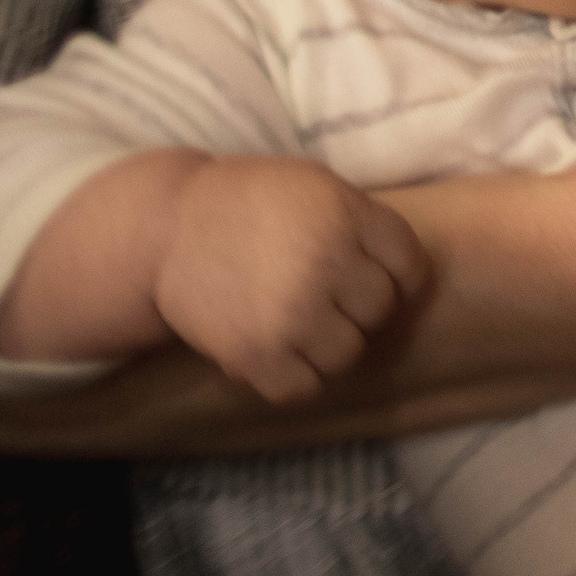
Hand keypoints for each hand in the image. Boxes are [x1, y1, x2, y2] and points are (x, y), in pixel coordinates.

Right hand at [155, 156, 433, 402]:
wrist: (163, 227)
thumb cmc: (249, 204)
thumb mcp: (316, 187)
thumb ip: (364, 224)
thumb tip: (412, 281)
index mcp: (346, 215)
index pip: (410, 266)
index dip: (396, 275)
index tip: (368, 274)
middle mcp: (326, 263)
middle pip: (379, 310)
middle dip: (354, 303)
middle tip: (316, 291)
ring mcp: (292, 312)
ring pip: (347, 353)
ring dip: (325, 342)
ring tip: (293, 319)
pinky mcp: (257, 353)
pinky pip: (304, 388)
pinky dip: (293, 376)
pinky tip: (277, 350)